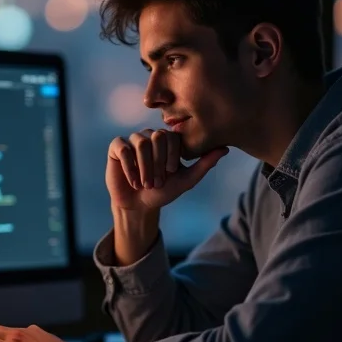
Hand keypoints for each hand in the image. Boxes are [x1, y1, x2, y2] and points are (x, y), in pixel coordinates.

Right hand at [106, 129, 228, 210]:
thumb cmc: (164, 191)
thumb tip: (225, 148)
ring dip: (144, 168)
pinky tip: (133, 180)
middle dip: (158, 163)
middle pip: (156, 137)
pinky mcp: (116, 147)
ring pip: (140, 143)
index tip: (171, 174)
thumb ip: (205, 164)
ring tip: (145, 184)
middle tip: (157, 182)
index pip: (172, 137)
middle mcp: (150, 135)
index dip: (172, 156)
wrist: (139, 205)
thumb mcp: (187, 180)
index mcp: (167, 140)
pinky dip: (129, 167)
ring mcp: (132, 139)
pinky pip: (122, 148)